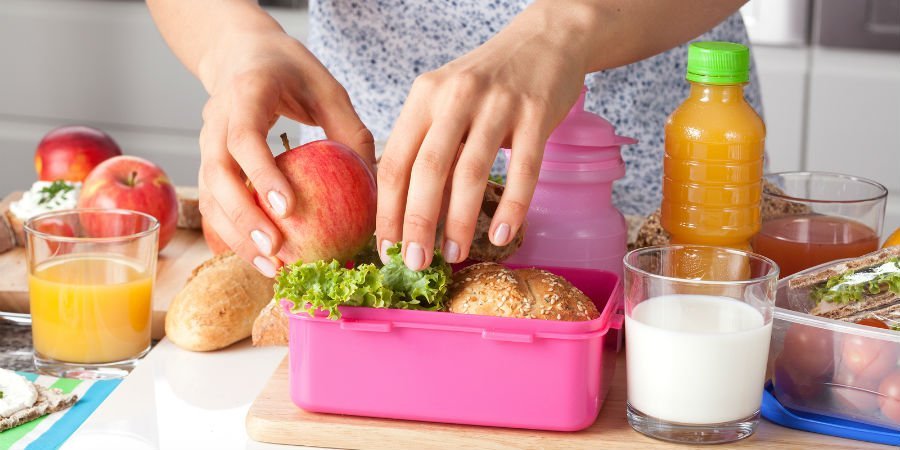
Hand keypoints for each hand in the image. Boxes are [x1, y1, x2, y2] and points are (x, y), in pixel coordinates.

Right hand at [196, 30, 373, 276]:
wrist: (240, 54)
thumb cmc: (291, 71)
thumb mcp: (328, 89)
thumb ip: (350, 130)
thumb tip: (375, 184)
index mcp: (246, 92)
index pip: (244, 137)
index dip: (262, 174)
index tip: (286, 209)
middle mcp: (216, 119)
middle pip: (218, 174)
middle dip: (244, 218)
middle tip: (276, 252)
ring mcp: (206, 143)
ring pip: (209, 196)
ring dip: (236, 236)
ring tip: (271, 268)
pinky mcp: (208, 164)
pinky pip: (213, 204)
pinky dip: (232, 234)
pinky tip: (259, 259)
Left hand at [375, 5, 586, 269]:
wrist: (544, 41)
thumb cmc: (487, 83)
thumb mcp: (445, 100)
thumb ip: (426, 145)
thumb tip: (403, 213)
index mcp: (423, 97)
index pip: (394, 161)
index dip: (387, 210)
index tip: (386, 248)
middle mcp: (455, 97)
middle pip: (427, 170)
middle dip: (417, 223)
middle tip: (415, 263)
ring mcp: (497, 104)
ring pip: (471, 172)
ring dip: (459, 222)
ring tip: (453, 256)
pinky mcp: (536, 114)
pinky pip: (523, 170)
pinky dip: (511, 208)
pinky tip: (500, 236)